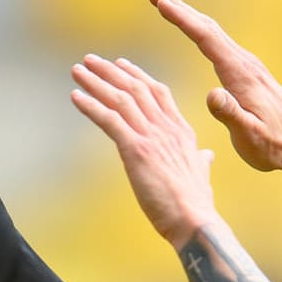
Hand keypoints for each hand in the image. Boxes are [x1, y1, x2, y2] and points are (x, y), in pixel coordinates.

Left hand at [69, 53, 219, 245]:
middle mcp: (166, 128)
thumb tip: (206, 156)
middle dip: (110, 72)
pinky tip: (75, 96)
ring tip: (77, 70)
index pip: (158, 92)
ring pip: (120, 99)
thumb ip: (201, 161)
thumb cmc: (196, 204)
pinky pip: (109, 120)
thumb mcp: (200, 175)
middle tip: (90, 60)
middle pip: (136, 89)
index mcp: (181, 131)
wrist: (195, 221)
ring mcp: (152, 137)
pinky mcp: (136, 150)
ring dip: (96, 82)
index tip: (120, 64)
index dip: (137, 76)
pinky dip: (90, 106)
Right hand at [146, 0, 281, 184]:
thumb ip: (230, 114)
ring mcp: (248, 67)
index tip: (159, 3)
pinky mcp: (249, 74)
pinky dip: (201, 32)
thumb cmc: (274, 145)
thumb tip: (211, 94)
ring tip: (166, 7)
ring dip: (189, 18)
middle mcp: (245, 64)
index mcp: (240, 75)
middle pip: (208, 28)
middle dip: (180, 10)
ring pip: (214, 34)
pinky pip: (220, 45)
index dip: (182, 19)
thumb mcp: (249, 135)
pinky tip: (196, 34)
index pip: (206, 38)